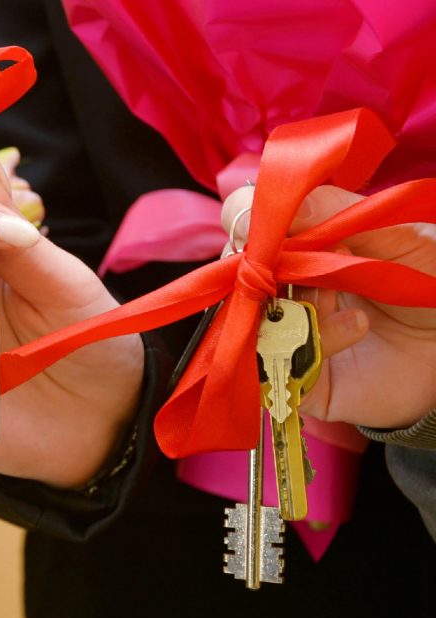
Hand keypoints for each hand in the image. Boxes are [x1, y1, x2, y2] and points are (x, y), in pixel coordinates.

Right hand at [223, 184, 435, 427]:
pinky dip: (315, 340)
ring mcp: (285, 333)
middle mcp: (282, 286)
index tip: (264, 221)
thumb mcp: (400, 233)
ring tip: (343, 296)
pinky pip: (278, 364)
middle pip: (236, 271)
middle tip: (313, 263)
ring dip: (297, 302)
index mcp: (299, 243)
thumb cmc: (431, 281)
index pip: (244, 220)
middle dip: (268, 265)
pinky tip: (357, 327)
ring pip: (252, 318)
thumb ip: (341, 212)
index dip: (244, 216)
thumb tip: (283, 205)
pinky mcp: (298, 379)